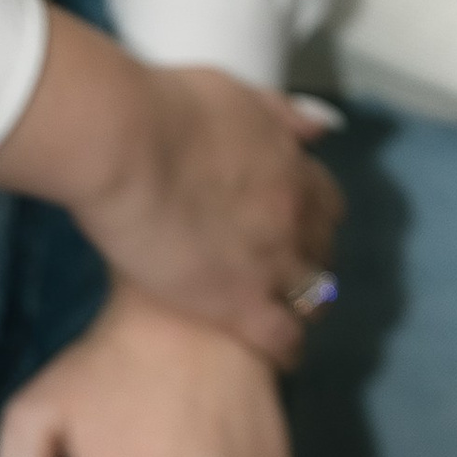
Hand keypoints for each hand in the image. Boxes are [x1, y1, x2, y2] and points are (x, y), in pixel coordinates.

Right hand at [0, 12, 341, 368]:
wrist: (129, 143)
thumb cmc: (168, 108)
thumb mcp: (239, 95)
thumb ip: (280, 115)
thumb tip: (318, 129)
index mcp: (292, 167)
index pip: (327, 205)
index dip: (315, 221)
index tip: (300, 231)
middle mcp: (295, 216)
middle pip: (323, 252)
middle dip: (310, 263)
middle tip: (287, 278)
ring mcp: (272, 261)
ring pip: (312, 298)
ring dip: (303, 308)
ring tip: (286, 323)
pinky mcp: (239, 303)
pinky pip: (282, 338)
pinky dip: (287, 350)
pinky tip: (281, 361)